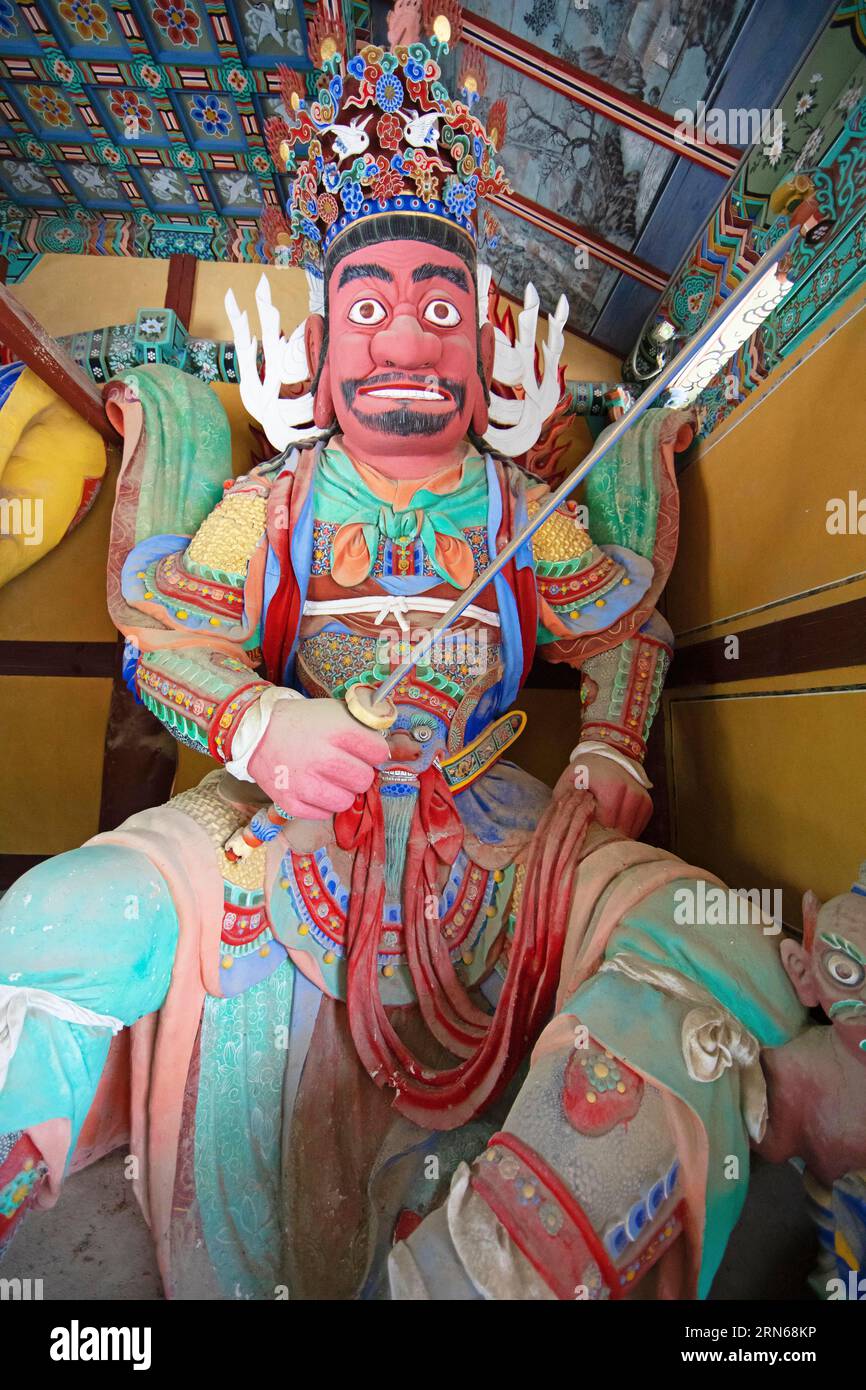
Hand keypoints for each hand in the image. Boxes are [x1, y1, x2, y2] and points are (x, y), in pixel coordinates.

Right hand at [248, 697, 388, 819]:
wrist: (257, 733)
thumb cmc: (303, 721)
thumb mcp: (335, 712)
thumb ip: (365, 728)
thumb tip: (393, 750)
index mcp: (337, 730)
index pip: (378, 752)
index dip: (374, 752)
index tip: (364, 751)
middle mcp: (322, 758)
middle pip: (364, 780)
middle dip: (358, 773)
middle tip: (345, 766)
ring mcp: (304, 783)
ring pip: (345, 801)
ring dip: (341, 791)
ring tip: (329, 779)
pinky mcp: (290, 802)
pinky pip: (323, 814)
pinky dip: (321, 804)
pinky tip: (313, 788)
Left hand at [568, 752, 651, 837]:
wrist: (606, 755)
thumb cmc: (583, 772)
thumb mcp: (567, 785)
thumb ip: (565, 808)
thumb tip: (562, 833)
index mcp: (611, 786)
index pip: (606, 823)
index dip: (593, 831)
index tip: (584, 829)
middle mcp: (631, 792)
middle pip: (619, 830)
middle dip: (604, 835)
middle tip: (591, 830)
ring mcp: (642, 799)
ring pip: (630, 831)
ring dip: (615, 834)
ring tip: (602, 826)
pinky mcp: (648, 805)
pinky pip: (637, 827)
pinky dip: (625, 829)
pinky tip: (613, 823)